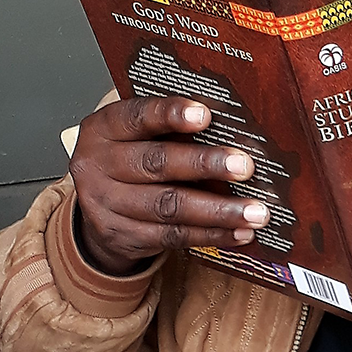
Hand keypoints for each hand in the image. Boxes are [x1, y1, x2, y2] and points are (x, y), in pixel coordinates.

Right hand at [69, 97, 269, 275]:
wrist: (96, 201)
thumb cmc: (133, 152)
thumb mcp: (139, 131)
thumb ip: (173, 125)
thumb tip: (233, 126)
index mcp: (105, 128)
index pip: (137, 116)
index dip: (171, 115)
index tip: (205, 115)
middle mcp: (99, 166)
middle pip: (156, 164)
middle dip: (205, 164)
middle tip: (245, 166)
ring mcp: (108, 205)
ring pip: (168, 207)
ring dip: (218, 211)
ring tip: (255, 211)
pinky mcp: (123, 237)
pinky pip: (173, 237)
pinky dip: (211, 235)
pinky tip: (240, 232)